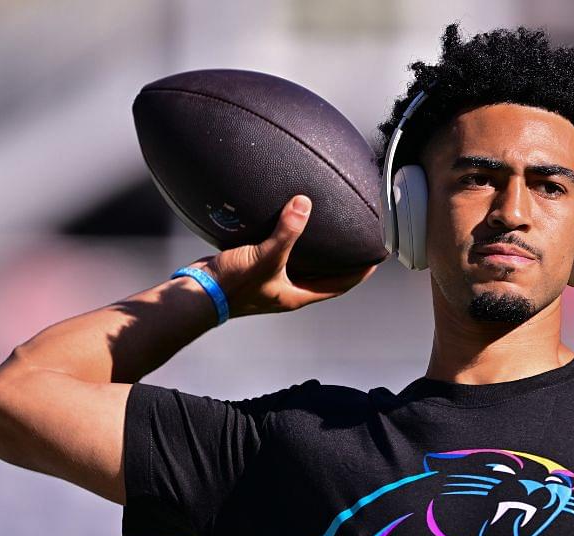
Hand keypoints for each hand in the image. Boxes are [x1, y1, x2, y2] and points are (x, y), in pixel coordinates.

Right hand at [189, 195, 377, 318]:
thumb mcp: (265, 256)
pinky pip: (281, 252)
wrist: (197, 292)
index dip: (359, 273)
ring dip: (317, 250)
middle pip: (325, 275)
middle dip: (342, 261)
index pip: (339, 285)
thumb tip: (304, 203)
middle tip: (357, 242)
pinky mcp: (255, 268)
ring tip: (330, 229)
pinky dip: (290, 240)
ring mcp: (271, 280)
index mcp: (297, 294)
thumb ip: (286, 232)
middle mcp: (288, 289)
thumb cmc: (232, 285)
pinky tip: (290, 222)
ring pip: (303, 264)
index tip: (375, 258)